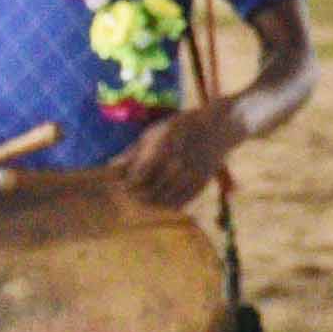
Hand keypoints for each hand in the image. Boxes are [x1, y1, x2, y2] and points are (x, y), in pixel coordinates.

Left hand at [112, 101, 243, 207]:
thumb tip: (111, 166)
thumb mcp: (156, 131)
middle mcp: (175, 166)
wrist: (221, 128)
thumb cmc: (183, 126)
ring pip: (162, 203)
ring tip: (141, 199)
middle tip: (126, 195)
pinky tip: (159, 201)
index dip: (124, 185)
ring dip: (149, 203)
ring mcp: (189, 178)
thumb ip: (134, 151)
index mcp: (161, 150)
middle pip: (147, 194)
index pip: (135, 179)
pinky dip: (166, 206)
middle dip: (134, 196)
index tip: (118, 185)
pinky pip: (178, 204)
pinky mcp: (199, 187)